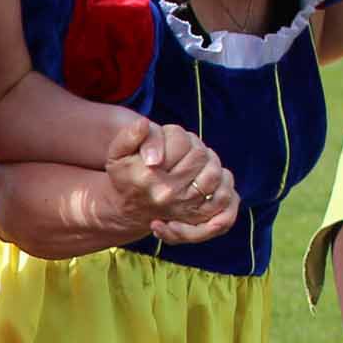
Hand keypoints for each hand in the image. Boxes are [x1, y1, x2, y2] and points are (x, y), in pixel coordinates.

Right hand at [104, 119, 238, 243]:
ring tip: (198, 161)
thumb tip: (144, 124)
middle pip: (202, 158)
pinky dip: (223, 184)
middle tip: (187, 149)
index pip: (184, 144)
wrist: (128, 208)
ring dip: (211, 163)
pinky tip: (211, 176)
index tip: (171, 139)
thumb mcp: (118, 153)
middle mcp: (168, 194)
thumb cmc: (125, 175)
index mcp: (149, 177)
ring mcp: (184, 207)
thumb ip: (129, 136)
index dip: (181, 135)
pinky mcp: (195, 217)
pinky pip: (223, 199)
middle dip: (198, 148)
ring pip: (215, 175)